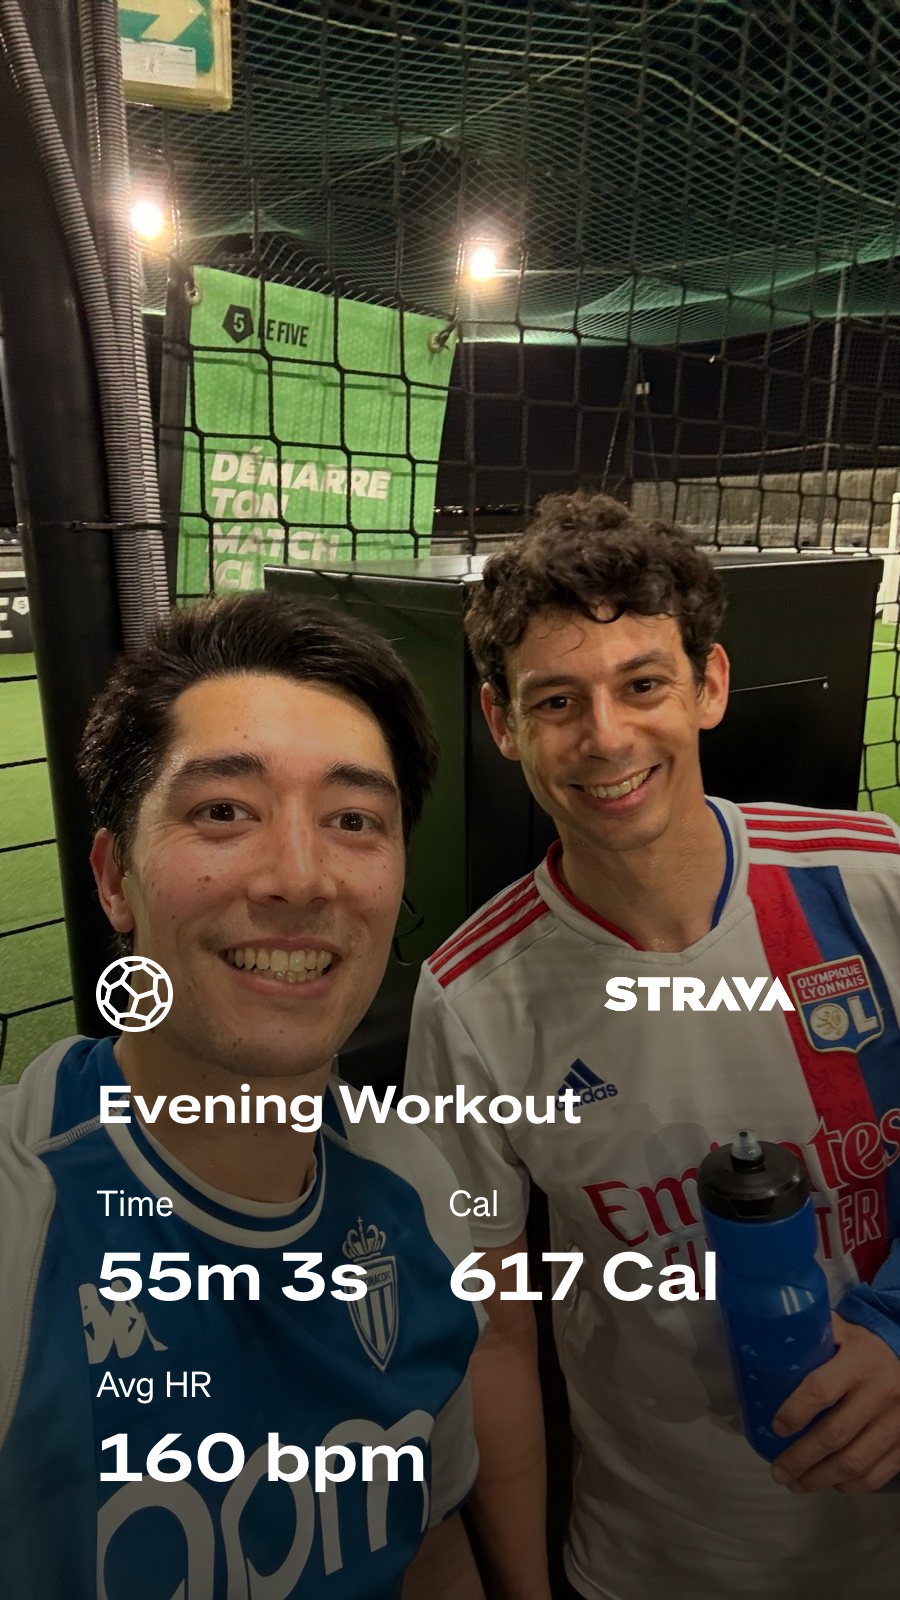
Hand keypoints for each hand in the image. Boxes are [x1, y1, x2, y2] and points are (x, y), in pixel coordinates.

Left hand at [769, 1313, 899, 1493]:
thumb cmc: (866, 1347)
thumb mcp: (841, 1332)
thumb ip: (811, 1338)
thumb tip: (768, 1347)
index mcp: (859, 1361)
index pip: (821, 1390)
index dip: (795, 1413)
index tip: (776, 1428)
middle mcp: (881, 1393)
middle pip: (834, 1435)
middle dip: (801, 1458)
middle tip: (778, 1471)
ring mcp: (897, 1422)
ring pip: (854, 1462)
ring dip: (821, 1478)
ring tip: (796, 1483)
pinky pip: (877, 1474)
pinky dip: (852, 1486)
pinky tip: (832, 1484)